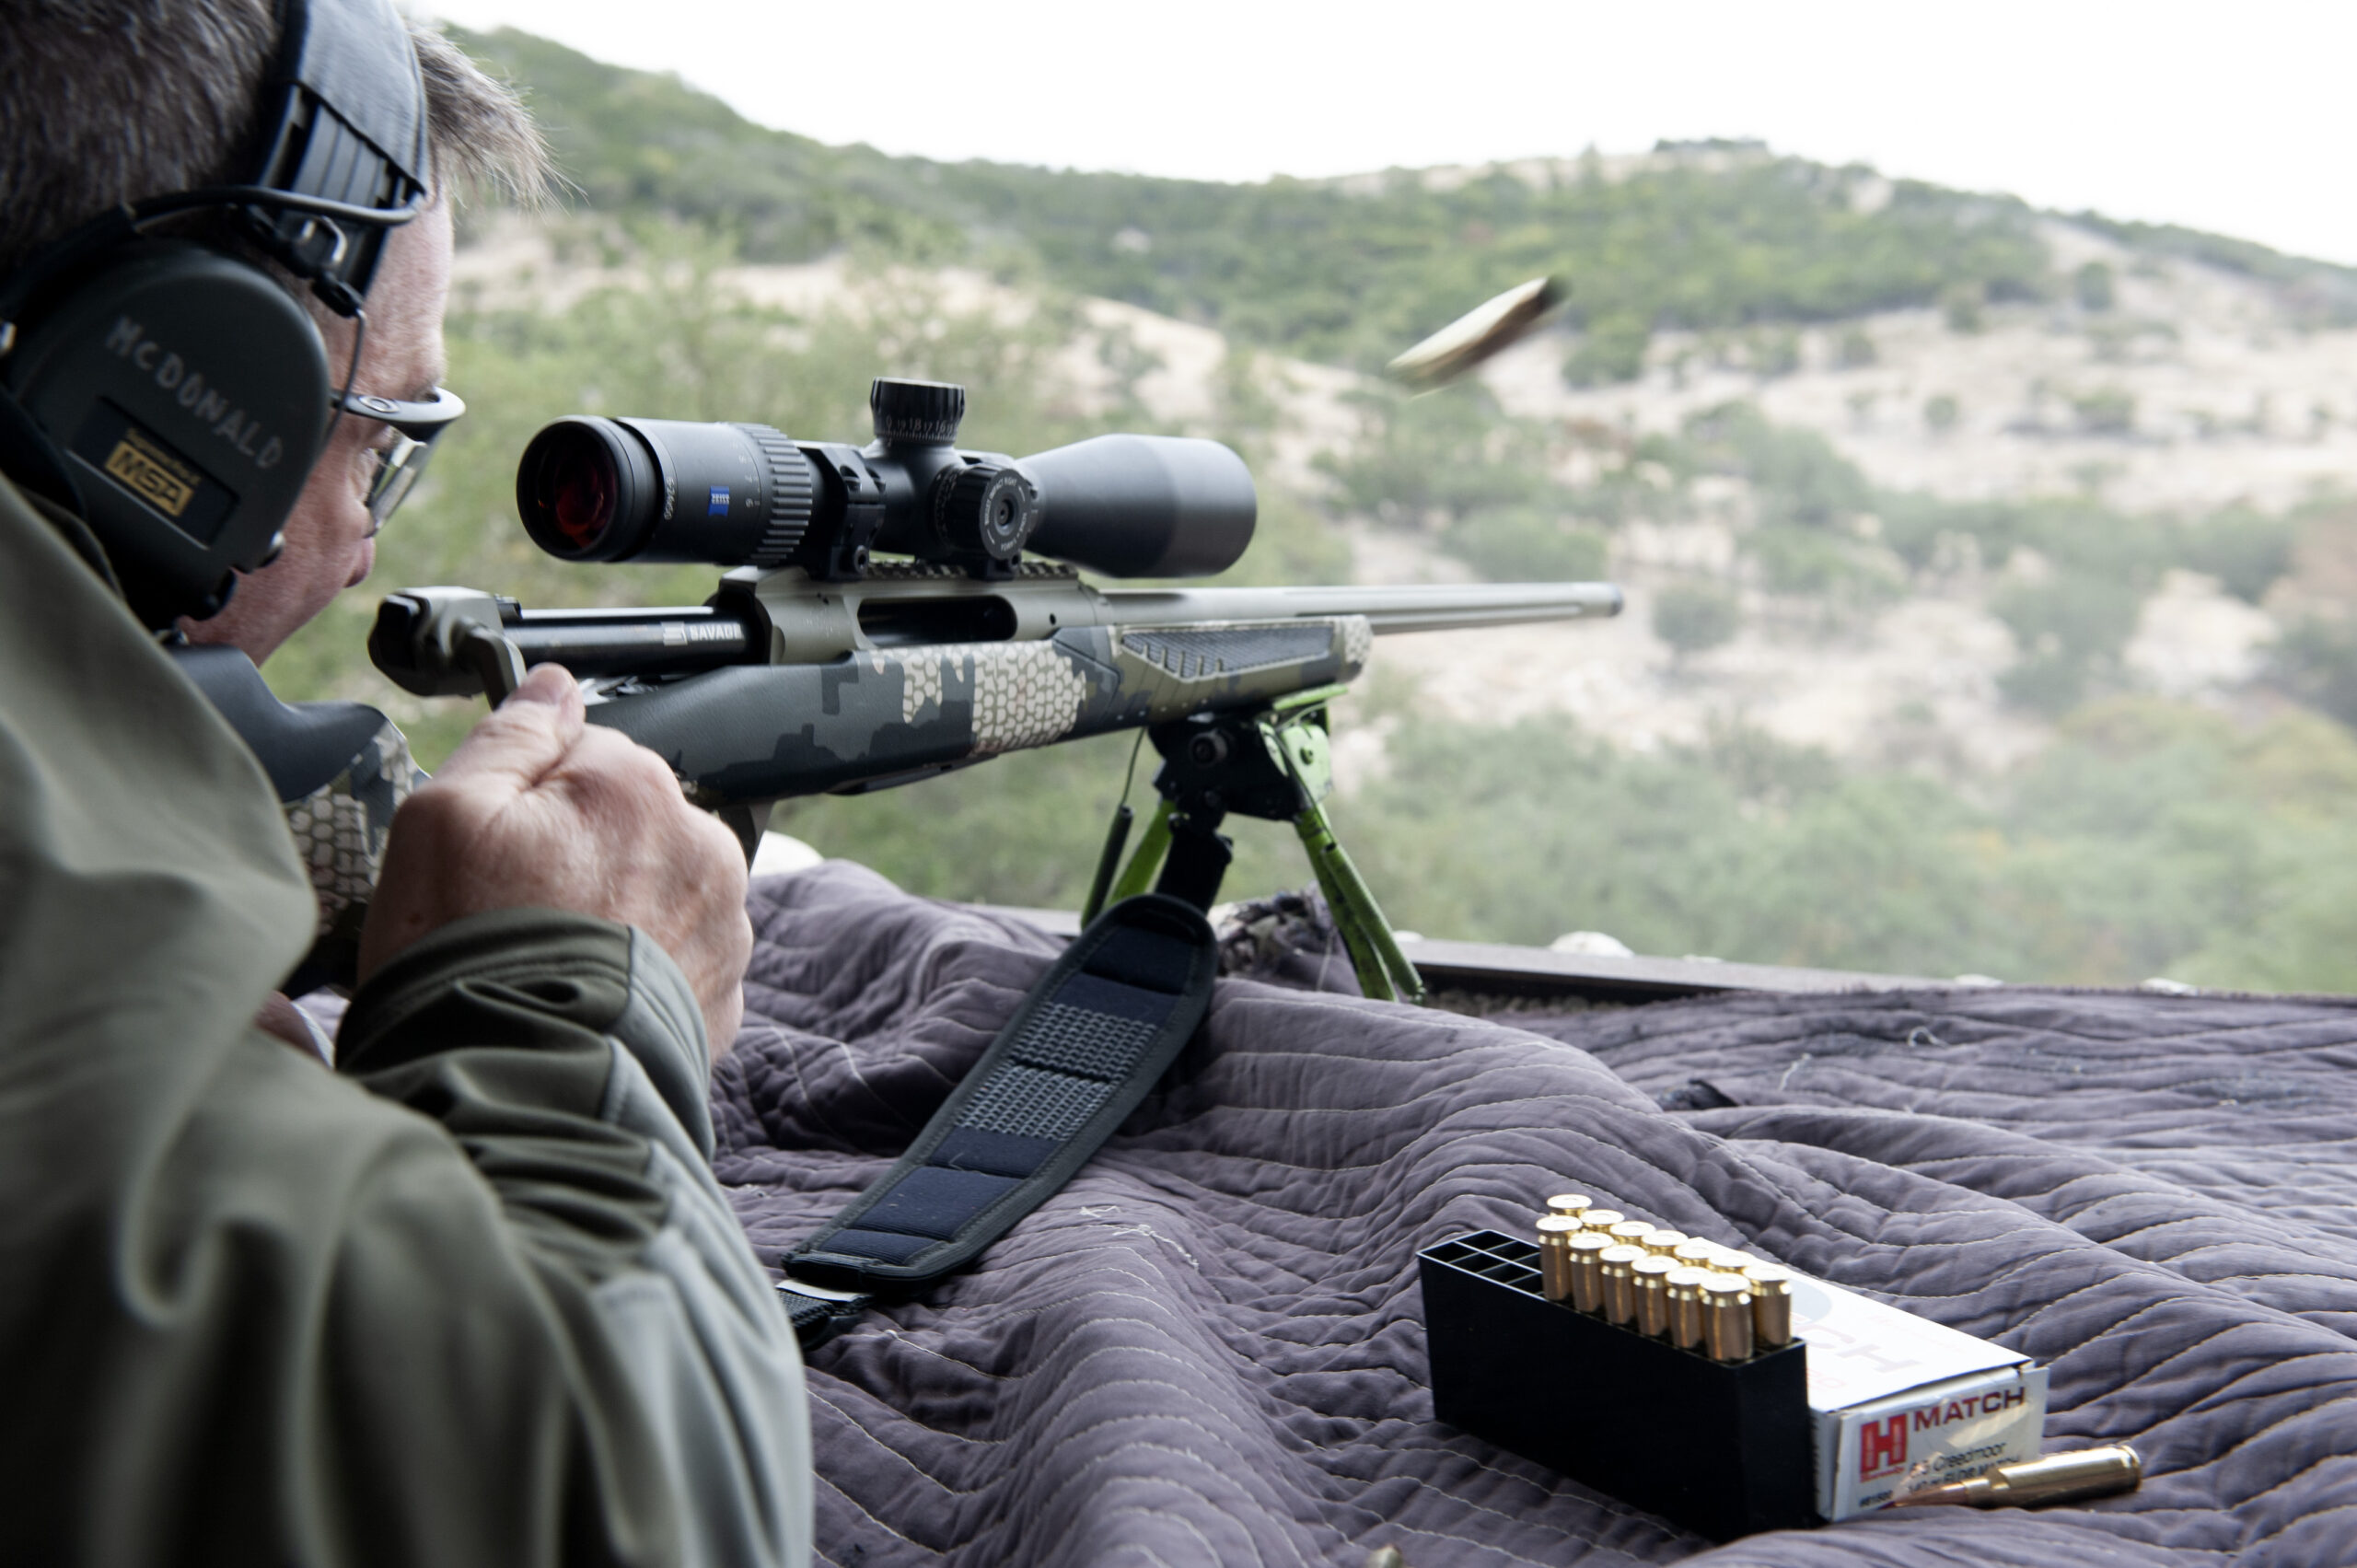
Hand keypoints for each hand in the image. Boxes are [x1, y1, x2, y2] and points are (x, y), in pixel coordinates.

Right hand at [359, 664, 751, 1054]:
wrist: (517, 1091)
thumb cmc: (468, 952)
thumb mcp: (445, 817)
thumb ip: (512, 737)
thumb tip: (555, 685)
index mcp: (639, 788)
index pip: (587, 755)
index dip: (528, 800)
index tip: (496, 852)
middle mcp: (703, 849)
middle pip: (631, 823)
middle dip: (579, 855)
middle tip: (513, 916)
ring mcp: (724, 929)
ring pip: (660, 891)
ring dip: (616, 913)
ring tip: (549, 965)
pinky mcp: (725, 1001)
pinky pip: (678, 963)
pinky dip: (638, 974)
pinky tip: (584, 1000)